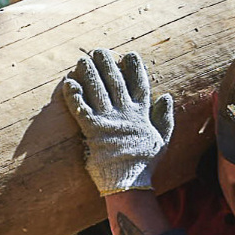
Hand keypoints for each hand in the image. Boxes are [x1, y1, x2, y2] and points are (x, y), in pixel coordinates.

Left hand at [58, 47, 176, 195]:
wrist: (128, 183)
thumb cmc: (145, 164)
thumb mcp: (163, 140)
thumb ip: (165, 117)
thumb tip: (166, 96)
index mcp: (141, 114)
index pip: (139, 84)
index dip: (134, 67)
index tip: (129, 54)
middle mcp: (125, 112)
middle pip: (114, 81)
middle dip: (107, 63)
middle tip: (98, 50)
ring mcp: (108, 120)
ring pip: (97, 89)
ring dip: (89, 72)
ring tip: (82, 60)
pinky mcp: (92, 130)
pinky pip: (80, 107)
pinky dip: (74, 94)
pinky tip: (68, 82)